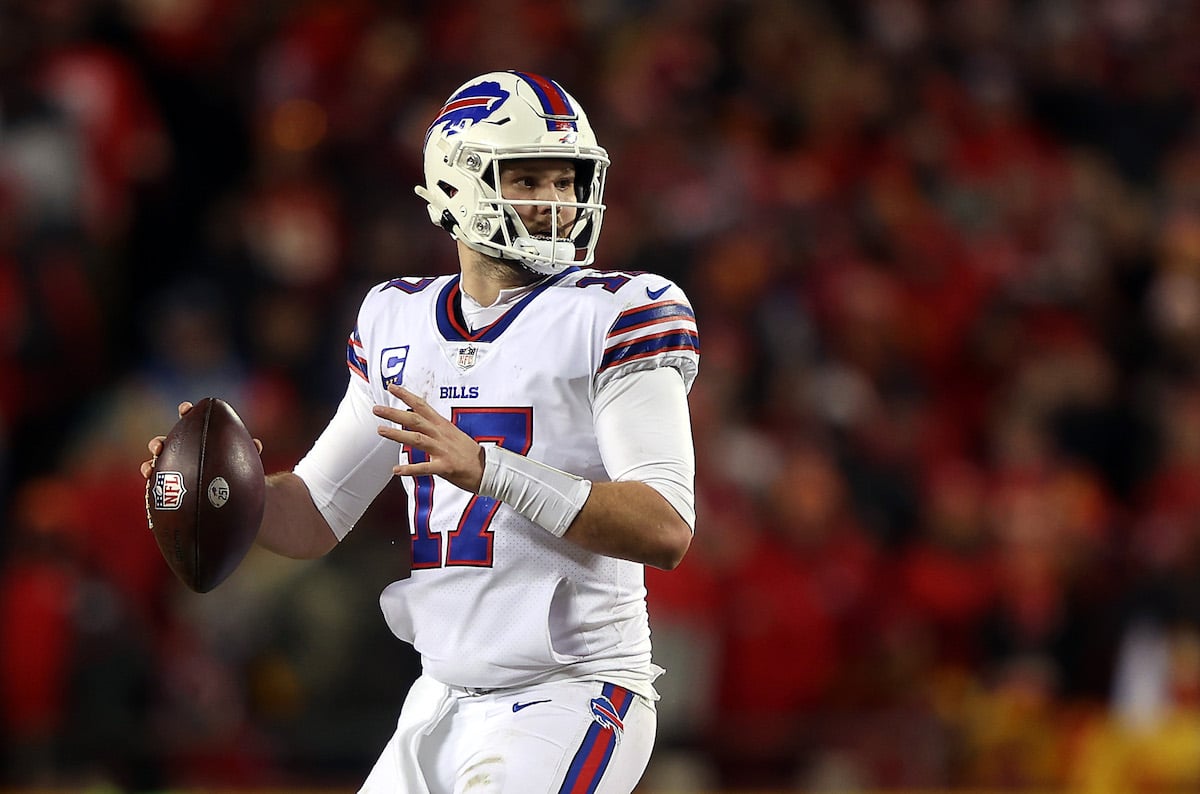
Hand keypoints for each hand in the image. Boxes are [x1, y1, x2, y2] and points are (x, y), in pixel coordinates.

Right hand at [139, 401, 262, 479]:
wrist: (232, 499)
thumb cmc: (236, 474)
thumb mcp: (243, 462)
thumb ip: (249, 452)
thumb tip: (256, 444)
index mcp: (199, 441)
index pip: (190, 423)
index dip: (186, 413)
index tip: (185, 408)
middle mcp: (183, 453)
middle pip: (167, 444)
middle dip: (159, 442)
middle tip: (159, 445)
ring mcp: (173, 470)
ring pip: (157, 464)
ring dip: (151, 462)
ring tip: (151, 467)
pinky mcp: (167, 487)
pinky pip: (156, 484)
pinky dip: (151, 478)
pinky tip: (151, 480)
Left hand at [374, 384, 484, 492]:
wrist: (488, 469)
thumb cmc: (469, 453)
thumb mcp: (453, 435)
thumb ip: (437, 429)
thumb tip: (421, 423)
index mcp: (443, 425)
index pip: (422, 406)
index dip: (406, 396)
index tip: (392, 387)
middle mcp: (441, 435)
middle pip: (415, 420)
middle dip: (395, 413)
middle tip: (376, 409)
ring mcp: (443, 450)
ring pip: (417, 439)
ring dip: (398, 434)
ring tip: (381, 430)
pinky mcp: (445, 467)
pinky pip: (425, 467)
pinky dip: (410, 469)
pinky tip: (396, 470)